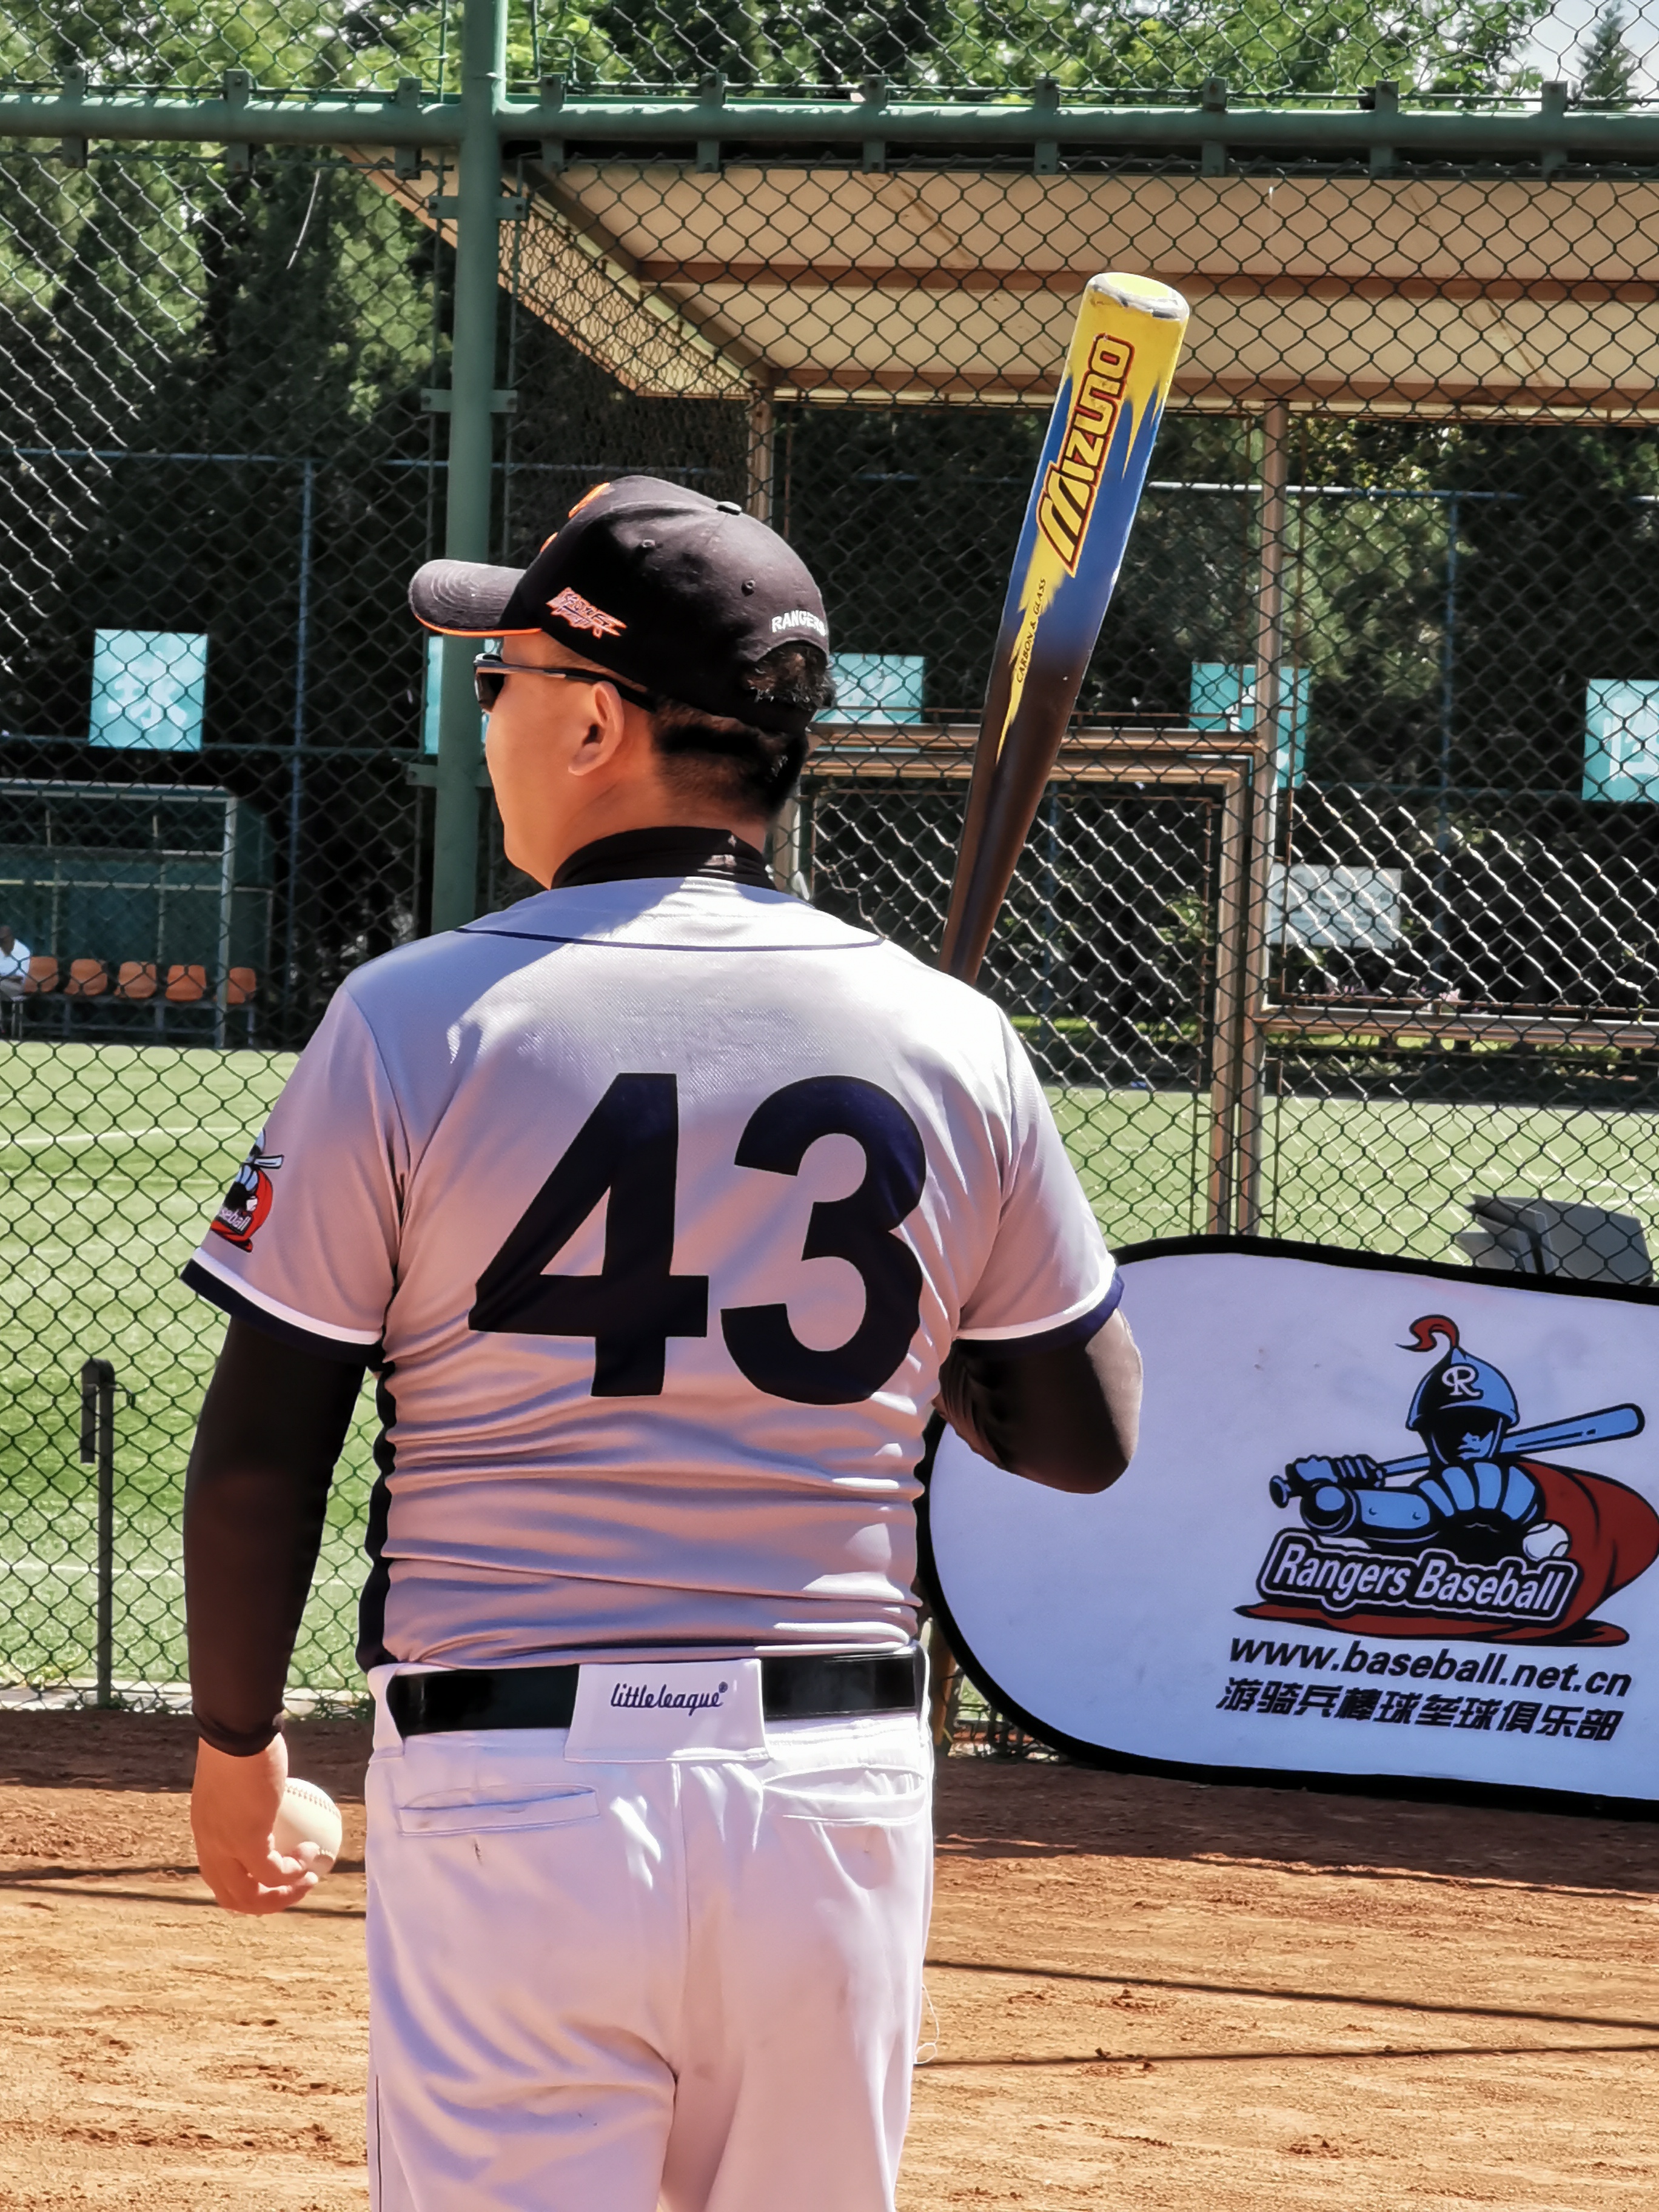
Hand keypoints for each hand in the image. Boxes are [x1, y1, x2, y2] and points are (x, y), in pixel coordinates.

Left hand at [191, 1735, 318, 1914]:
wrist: (237, 1731)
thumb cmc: (240, 1743)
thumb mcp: (238, 1777)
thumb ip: (248, 1796)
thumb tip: (272, 1795)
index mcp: (206, 1832)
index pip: (220, 1877)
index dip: (247, 1887)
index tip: (276, 1877)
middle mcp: (210, 1846)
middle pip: (233, 1897)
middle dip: (267, 1902)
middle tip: (296, 1887)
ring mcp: (226, 1846)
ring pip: (251, 1896)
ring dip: (283, 1895)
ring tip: (309, 1879)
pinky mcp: (247, 1840)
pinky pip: (274, 1871)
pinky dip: (294, 1871)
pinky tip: (311, 1854)